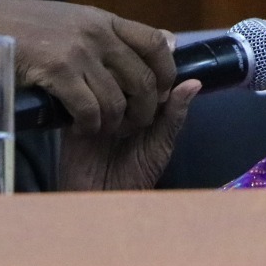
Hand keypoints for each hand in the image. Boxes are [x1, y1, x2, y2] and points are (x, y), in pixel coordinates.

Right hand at [0, 0, 175, 135]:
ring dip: (114, 123)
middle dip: (145, 109)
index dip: (167, 73)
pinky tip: (82, 128)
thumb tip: (166, 42)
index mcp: (105, 20)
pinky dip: (89, 125)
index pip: (156, 44)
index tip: (162, 93)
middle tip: (133, 124)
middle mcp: (98, 33)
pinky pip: (88, 109)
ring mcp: (78, 51)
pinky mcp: (56, 70)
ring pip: (117, 100)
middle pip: (143, 79)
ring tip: (105, 130)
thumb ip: (116, 35)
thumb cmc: (25, 25)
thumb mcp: (78, 20)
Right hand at [59, 79, 201, 189]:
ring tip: (116, 129)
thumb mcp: (160, 143)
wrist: (104, 198)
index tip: (155, 86)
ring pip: (99, 77)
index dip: (152, 71)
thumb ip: (174, 114)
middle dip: (130, 87)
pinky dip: (90, 106)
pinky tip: (100, 125)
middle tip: (133, 112)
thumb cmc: (137, 173)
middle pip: (120, 67)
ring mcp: (94, 101)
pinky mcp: (71, 113)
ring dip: (111, 99)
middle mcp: (117, 96)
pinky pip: (78, 96)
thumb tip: (195, 82)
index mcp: (141, 99)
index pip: (146, 68)